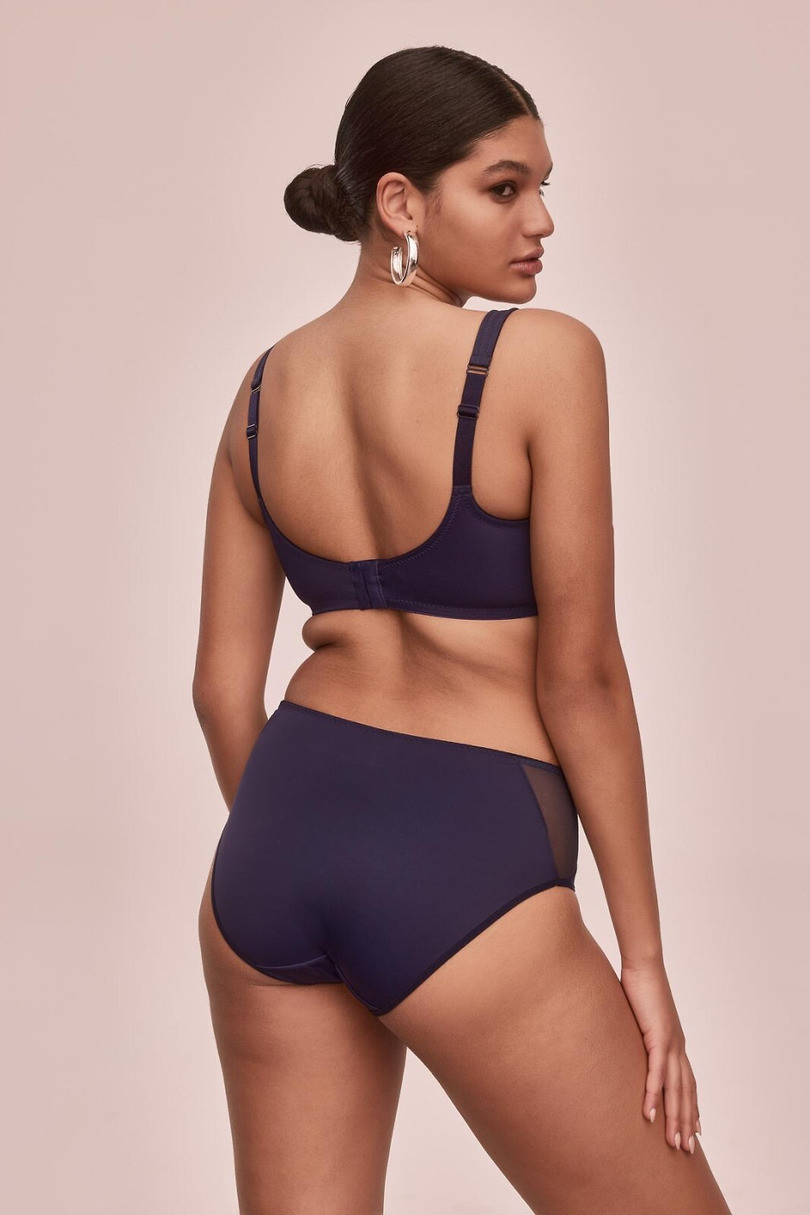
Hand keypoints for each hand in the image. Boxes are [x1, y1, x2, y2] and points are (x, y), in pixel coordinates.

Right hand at [620, 957, 701, 1153]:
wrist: (644, 966)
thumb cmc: (640, 987)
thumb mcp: (640, 1018)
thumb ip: (639, 1034)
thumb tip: (630, 1042)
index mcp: (675, 1043)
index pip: (689, 1082)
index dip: (692, 1107)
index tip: (695, 1130)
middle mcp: (678, 1047)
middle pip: (686, 1092)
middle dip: (687, 1122)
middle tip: (686, 1149)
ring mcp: (670, 1043)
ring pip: (676, 1089)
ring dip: (675, 1117)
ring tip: (672, 1141)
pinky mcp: (658, 1037)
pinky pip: (656, 1072)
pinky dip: (654, 1094)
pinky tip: (650, 1113)